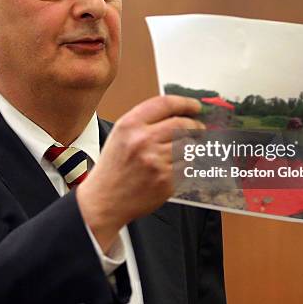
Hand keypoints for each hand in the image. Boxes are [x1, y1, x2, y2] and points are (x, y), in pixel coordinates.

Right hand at [76, 95, 203, 250]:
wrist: (104, 200)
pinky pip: (187, 165)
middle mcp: (143, 140)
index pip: (166, 104)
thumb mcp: (120, 135)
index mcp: (130, 125)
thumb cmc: (113, 168)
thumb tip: (178, 113)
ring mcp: (156, 161)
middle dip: (194, 125)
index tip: (195, 106)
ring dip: (190, 146)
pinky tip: (174, 166)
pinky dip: (185, 164)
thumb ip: (145, 121)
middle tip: (198, 128)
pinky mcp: (166, 180)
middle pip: (182, 124)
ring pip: (188, 145)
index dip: (185, 103)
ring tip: (183, 149)